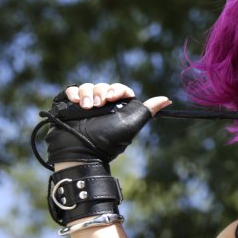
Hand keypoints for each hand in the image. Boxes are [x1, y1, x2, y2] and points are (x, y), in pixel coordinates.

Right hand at [44, 82, 170, 166]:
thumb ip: (147, 111)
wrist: (81, 151)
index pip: (120, 89)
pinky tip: (75, 102)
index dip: (117, 90)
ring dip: (87, 94)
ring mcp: (86, 105)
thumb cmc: (108, 140)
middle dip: (101, 92)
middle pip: (103, 86)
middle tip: (98, 105)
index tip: (113, 97)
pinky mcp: (70, 105)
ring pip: (87, 87)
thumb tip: (167, 100)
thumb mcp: (130, 125)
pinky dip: (74, 93)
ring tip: (86, 107)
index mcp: (118, 109)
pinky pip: (72, 90)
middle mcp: (102, 106)